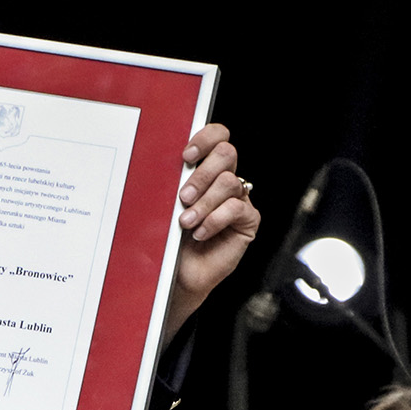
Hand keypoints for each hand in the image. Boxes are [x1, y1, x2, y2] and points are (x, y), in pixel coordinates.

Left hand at [163, 124, 259, 337]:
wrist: (177, 273)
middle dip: (202, 174)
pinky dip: (215, 220)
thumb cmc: (169, 238)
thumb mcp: (166, 204)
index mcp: (207, 168)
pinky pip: (237, 208)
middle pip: (227, 153)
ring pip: (229, 182)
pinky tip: (200, 233)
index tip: (185, 156)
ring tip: (186, 222)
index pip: (218, 136)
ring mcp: (239, 199)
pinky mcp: (248, 221)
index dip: (206, 138)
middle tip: (183, 196)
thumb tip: (162, 161)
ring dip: (204, 203)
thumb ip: (171, 182)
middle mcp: (226, 180)